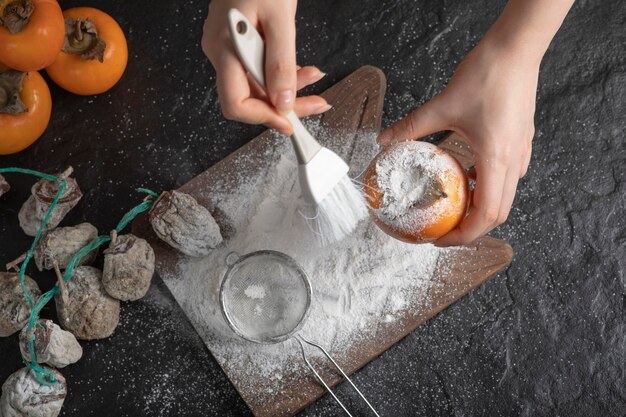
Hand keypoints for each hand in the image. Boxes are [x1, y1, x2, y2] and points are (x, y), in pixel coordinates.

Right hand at [202, 0, 329, 134]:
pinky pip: (257, 71)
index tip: (289, 122)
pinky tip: (300, 69)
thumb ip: (281, 64)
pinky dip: (280, 75)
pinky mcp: (237, 45)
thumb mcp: (280, 19)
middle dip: (284, 105)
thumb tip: (283, 102)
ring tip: (314, 78)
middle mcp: (220, 53)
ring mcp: (227, 49)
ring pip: (256, 86)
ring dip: (286, 89)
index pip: (236, 103)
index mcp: (224, 49)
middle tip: (316, 104)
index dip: (263, 118)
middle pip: (249, 98)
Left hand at [378, 36, 538, 246]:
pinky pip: (509, 176)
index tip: (441, 238)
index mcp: (496, 158)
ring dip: (481, 207)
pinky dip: (489, 186)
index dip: (465, 235)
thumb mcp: (442, 105)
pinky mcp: (522, 141)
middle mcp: (514, 161)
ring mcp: (522, 151)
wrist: (517, 49)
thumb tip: (385, 140)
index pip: (486, 214)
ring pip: (506, 196)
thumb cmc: (487, 74)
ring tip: (454, 205)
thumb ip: (412, 126)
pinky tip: (468, 174)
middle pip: (499, 212)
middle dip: (471, 228)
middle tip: (444, 229)